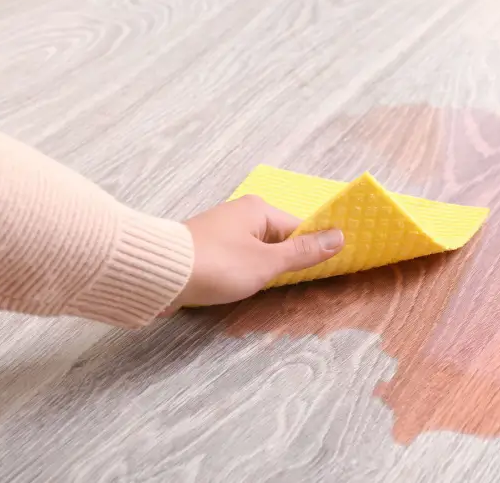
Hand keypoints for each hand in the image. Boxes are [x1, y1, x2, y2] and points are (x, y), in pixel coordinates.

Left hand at [164, 195, 343, 314]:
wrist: (159, 273)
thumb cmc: (219, 265)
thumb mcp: (268, 262)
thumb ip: (303, 252)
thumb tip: (340, 236)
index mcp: (259, 209)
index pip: (298, 228)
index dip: (311, 250)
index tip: (324, 272)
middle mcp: (240, 213)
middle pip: (277, 239)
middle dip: (285, 262)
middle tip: (293, 287)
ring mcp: (220, 230)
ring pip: (256, 250)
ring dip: (262, 270)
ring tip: (263, 289)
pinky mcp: (204, 248)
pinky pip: (235, 258)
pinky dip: (242, 272)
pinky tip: (239, 286)